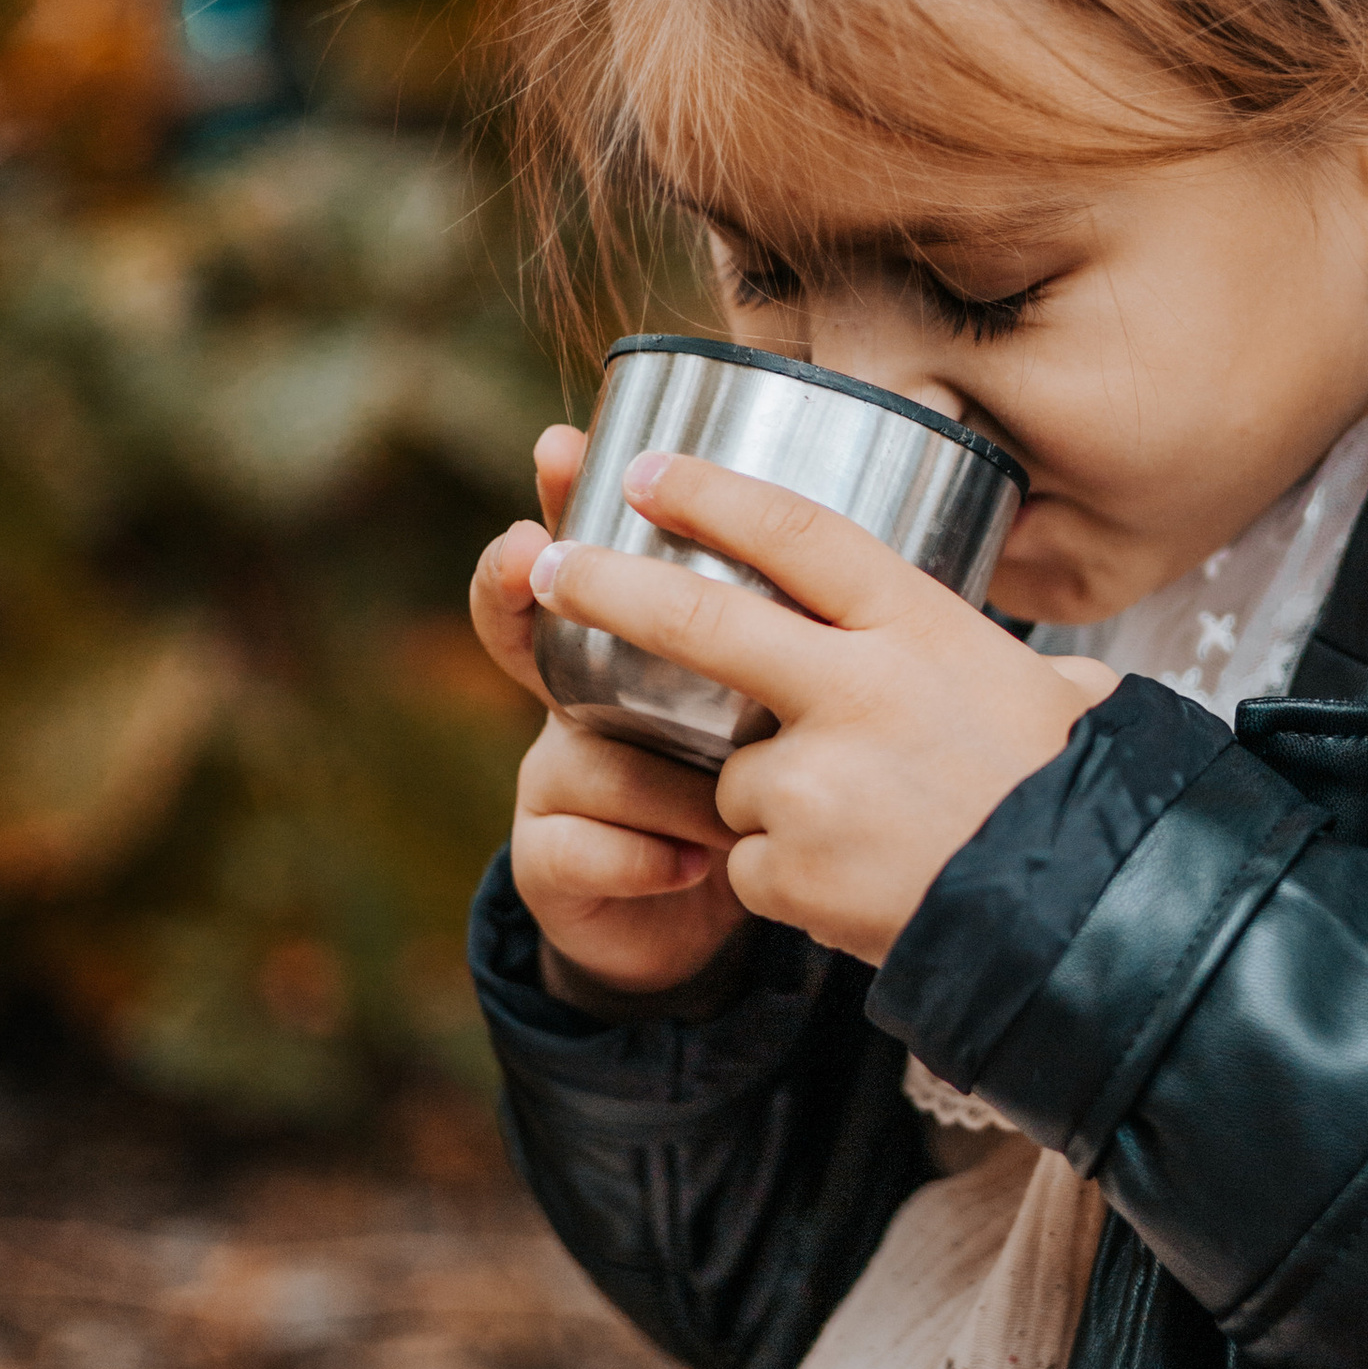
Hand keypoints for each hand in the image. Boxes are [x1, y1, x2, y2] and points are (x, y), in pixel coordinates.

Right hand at [471, 427, 752, 1002]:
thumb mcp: (776, 707)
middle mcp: (575, 703)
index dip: (563, 500)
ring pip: (586, 755)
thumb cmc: (755, 791)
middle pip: (523, 630)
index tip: (560, 444)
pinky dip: (646, 857)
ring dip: (667, 783)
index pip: (586, 554)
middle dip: (517, 582)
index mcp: (634, 651)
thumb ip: (787, 639)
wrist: (713, 924)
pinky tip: (695, 868)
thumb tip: (850, 553)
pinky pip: (582, 846)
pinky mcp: (548, 862)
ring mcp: (551, 781)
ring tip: (732, 812)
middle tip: (529, 555)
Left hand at [525, 449, 1120, 970]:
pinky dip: (786, 877)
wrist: (1082, 921)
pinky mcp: (786, 865)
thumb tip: (1061, 680)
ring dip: (772, 803)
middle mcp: (859, 688)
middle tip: (549, 564)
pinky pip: (748, 862)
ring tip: (871, 834)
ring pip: (732, 777)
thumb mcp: (1043, 694)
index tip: (643, 473)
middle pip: (699, 619)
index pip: (797, 533)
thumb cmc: (1067, 796)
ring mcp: (814, 780)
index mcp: (921, 627)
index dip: (712, 496)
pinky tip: (861, 885)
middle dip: (606, 585)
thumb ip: (1003, 671)